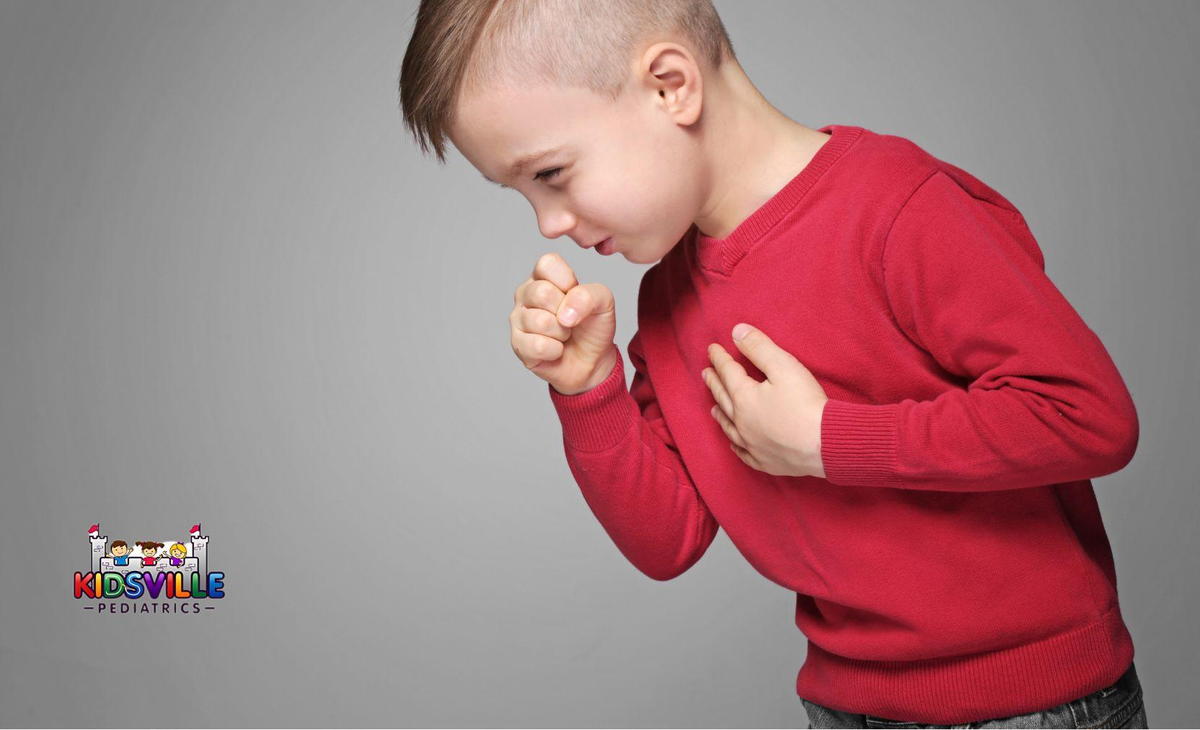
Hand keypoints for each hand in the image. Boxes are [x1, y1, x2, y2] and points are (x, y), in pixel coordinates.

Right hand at [510, 252, 617, 394]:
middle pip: (541, 293)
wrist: (592, 361)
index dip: (566, 280)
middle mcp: (526, 294)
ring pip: (540, 321)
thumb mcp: (604, 302)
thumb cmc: (593, 327)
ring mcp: (518, 319)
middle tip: (570, 319)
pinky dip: (555, 351)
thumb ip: (589, 295)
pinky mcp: (518, 345)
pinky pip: (538, 346)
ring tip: (564, 335)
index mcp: (543, 277)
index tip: (575, 293)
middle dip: (566, 311)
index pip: (546, 264)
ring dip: (562, 333)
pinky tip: (556, 350)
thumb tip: (565, 312)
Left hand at [701, 323, 827, 477]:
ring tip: (713, 407)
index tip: (712, 349)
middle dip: (714, 383)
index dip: (720, 358)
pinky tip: (734, 442)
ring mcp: (752, 444)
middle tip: (706, 374)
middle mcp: (742, 422)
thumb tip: (736, 331)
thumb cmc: (806, 404)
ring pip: (729, 427)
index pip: (728, 372)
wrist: (825, 444)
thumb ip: (759, 347)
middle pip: (723, 398)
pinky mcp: (765, 461)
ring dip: (720, 414)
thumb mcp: (783, 366)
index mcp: (744, 398)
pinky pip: (743, 453)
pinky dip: (735, 445)